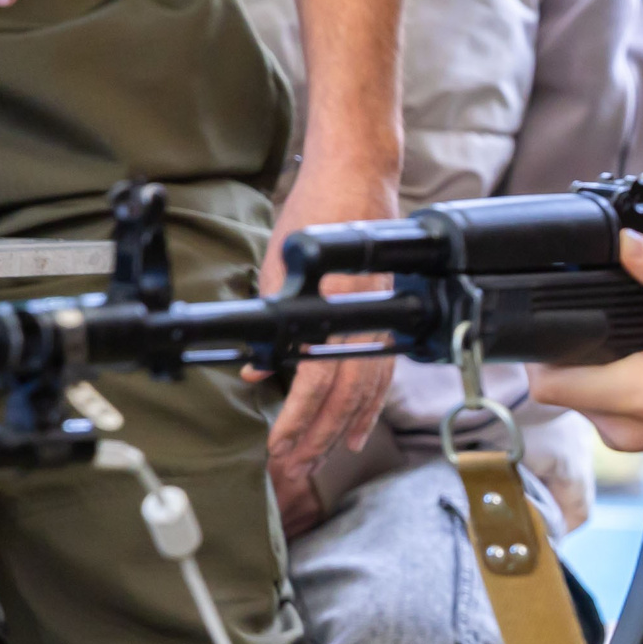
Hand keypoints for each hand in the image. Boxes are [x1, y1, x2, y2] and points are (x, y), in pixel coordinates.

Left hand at [253, 157, 397, 534]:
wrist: (359, 178)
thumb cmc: (316, 212)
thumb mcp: (276, 267)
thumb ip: (268, 324)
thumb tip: (255, 367)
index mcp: (334, 312)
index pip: (317, 384)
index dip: (297, 420)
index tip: (278, 445)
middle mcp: (365, 324)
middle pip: (345, 399)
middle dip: (317, 437)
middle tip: (293, 465)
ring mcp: (381, 323)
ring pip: (366, 394)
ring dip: (342, 431)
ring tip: (321, 458)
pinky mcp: (387, 320)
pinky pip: (381, 376)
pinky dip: (368, 408)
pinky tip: (357, 430)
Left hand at [531, 232, 642, 576]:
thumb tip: (629, 241)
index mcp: (637, 393)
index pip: (545, 382)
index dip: (538, 346)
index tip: (553, 316)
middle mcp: (623, 426)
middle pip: (558, 385)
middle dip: (568, 348)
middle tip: (597, 316)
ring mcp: (630, 438)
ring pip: (580, 396)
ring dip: (590, 365)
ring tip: (626, 337)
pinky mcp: (640, 442)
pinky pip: (604, 408)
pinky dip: (612, 382)